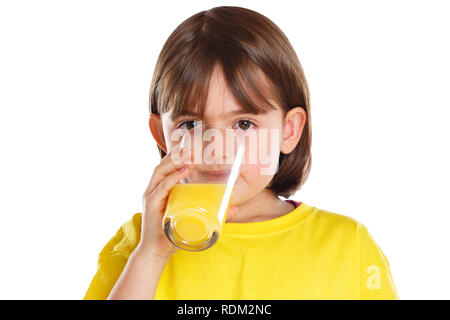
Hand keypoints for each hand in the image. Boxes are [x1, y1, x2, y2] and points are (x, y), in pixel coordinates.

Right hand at [139, 142, 238, 259]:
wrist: (158, 252)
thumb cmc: (173, 234)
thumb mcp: (193, 217)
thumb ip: (212, 211)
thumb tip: (235, 207)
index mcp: (161, 189)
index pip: (167, 167)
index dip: (178, 155)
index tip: (193, 147)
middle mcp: (154, 190)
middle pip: (163, 165)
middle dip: (178, 154)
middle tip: (195, 148)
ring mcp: (151, 196)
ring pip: (160, 172)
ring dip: (175, 162)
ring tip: (191, 156)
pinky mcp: (151, 206)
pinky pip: (162, 188)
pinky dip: (172, 178)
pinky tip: (183, 172)